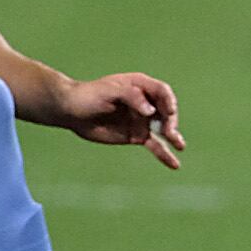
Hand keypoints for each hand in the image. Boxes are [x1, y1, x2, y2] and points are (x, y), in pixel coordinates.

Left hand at [56, 72, 185, 169]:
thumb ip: (131, 97)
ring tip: (179, 145)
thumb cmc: (89, 95)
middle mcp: (145, 103)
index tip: (168, 112)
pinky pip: (154, 145)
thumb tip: (150, 111)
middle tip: (170, 132)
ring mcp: (142, 120)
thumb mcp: (109, 91)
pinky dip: (164, 154)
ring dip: (173, 136)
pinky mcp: (136, 136)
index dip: (168, 101)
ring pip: (163, 129)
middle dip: (170, 121)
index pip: (162, 92)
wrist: (71, 111)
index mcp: (140, 86)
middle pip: (166, 111)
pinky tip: (174, 164)